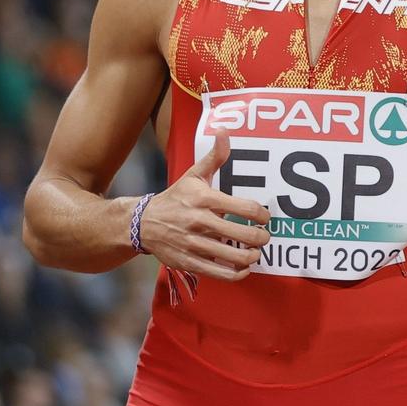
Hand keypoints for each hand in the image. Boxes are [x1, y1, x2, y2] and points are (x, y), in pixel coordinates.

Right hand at [139, 134, 271, 280]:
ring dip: (252, 257)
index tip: (265, 218)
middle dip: (262, 238)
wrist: (141, 223)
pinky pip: (219, 273)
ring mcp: (193, 244)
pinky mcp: (188, 262)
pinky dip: (237, 274)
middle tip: (264, 236)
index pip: (247, 209)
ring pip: (234, 257)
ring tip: (255, 252)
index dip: (263, 215)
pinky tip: (243, 268)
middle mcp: (199, 222)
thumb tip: (224, 131)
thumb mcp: (193, 175)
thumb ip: (214, 157)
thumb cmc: (175, 198)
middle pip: (245, 235)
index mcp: (204, 199)